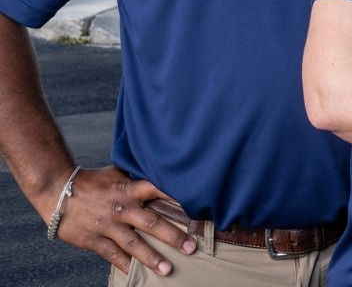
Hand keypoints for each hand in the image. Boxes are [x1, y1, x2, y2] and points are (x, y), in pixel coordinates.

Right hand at [46, 166, 195, 275]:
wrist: (58, 191)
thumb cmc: (92, 180)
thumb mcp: (117, 172)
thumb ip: (137, 177)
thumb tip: (160, 171)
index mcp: (130, 188)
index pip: (159, 190)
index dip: (177, 197)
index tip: (197, 206)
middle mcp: (122, 208)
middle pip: (152, 223)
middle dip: (172, 236)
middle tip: (191, 247)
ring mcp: (109, 226)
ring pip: (134, 244)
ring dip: (152, 258)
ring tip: (168, 269)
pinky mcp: (95, 240)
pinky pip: (113, 256)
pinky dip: (125, 266)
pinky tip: (136, 275)